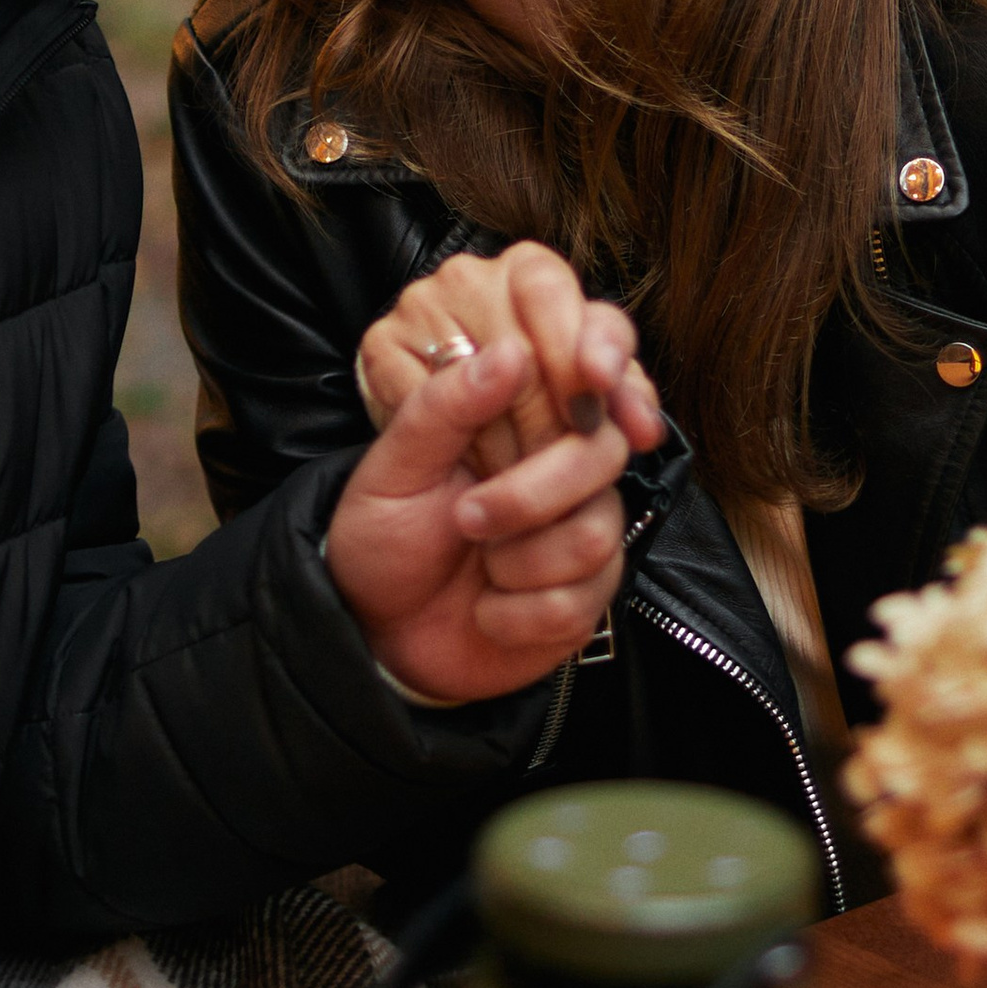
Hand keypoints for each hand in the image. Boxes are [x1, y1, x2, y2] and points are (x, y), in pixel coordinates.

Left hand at [326, 334, 632, 705]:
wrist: (385, 634)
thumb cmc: (383, 538)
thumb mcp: (392, 469)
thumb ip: (445, 407)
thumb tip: (510, 353)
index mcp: (517, 414)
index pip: (588, 363)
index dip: (601, 357)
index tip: (590, 374)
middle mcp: (563, 463)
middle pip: (604, 451)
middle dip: (529, 495)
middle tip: (465, 517)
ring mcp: (583, 525)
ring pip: (596, 531)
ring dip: (516, 562)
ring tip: (476, 561)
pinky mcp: (589, 592)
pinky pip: (580, 598)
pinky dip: (517, 614)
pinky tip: (489, 609)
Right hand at [355, 243, 663, 479]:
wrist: (445, 443)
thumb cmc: (526, 406)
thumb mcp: (585, 393)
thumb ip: (621, 398)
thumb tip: (642, 427)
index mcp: (529, 269)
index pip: (554, 292)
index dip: (578, 345)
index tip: (596, 398)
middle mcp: (471, 276)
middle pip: (518, 340)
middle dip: (551, 413)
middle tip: (567, 463)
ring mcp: (420, 306)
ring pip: (475, 377)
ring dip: (509, 440)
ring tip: (532, 477)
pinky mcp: (380, 346)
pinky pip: (425, 401)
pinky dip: (460, 443)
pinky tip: (481, 470)